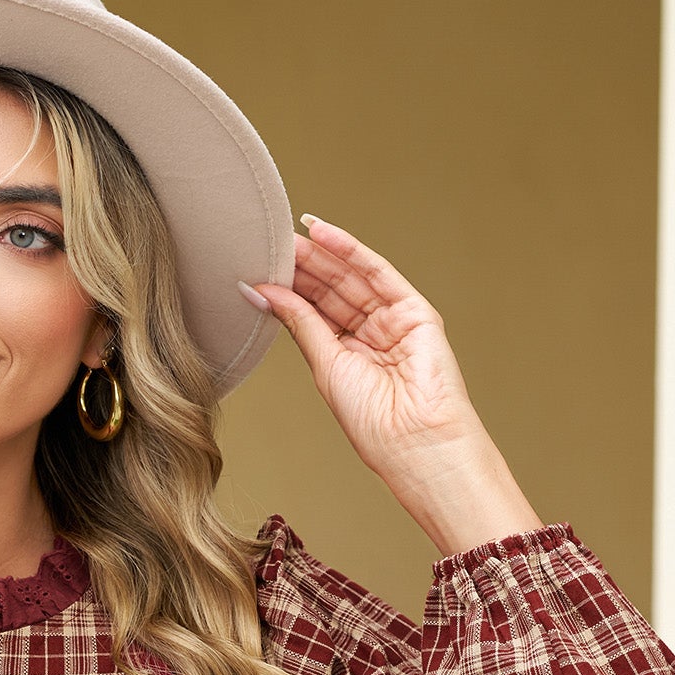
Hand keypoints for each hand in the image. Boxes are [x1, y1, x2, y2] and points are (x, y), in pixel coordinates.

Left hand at [241, 216, 542, 555]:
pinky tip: (323, 233)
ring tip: (290, 236)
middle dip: (303, 267)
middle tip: (271, 244)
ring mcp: (393, 321)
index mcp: (346, 356)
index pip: (314, 312)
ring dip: (321, 255)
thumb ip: (299, 322)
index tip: (259, 267)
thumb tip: (262, 292)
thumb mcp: (324, 365)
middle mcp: (370, 336)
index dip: (289, 289)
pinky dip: (351, 251)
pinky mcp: (415, 310)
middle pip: (332, 291)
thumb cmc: (372, 421)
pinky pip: (379, 273)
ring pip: (352, 278)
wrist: (413, 441)